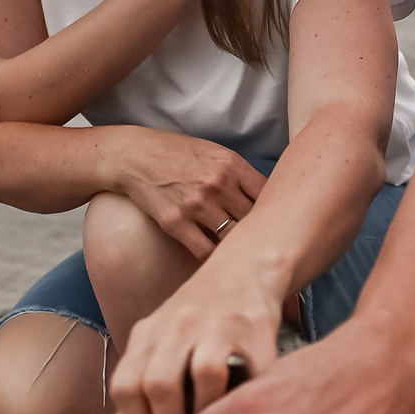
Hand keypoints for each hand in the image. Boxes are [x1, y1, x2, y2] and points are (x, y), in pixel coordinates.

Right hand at [108, 130, 268, 261]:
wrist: (135, 156)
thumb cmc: (178, 155)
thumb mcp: (215, 154)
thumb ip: (241, 175)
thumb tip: (270, 199)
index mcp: (232, 165)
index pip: (269, 194)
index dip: (278, 211)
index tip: (280, 222)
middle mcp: (217, 185)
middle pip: (254, 219)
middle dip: (261, 233)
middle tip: (266, 246)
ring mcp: (196, 205)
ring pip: (233, 238)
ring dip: (238, 248)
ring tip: (245, 257)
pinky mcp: (176, 223)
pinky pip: (206, 251)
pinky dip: (215, 258)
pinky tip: (219, 259)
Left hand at [110, 258, 288, 413]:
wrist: (245, 268)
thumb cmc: (201, 318)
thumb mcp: (162, 341)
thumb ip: (142, 384)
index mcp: (148, 333)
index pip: (125, 383)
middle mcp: (175, 325)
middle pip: (156, 382)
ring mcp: (214, 324)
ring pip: (200, 375)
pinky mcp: (252, 326)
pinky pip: (245, 369)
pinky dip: (239, 400)